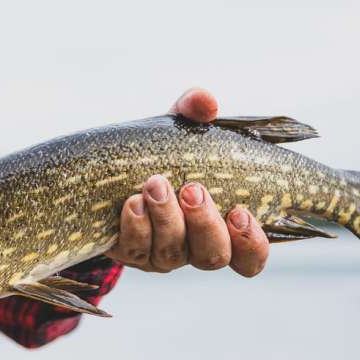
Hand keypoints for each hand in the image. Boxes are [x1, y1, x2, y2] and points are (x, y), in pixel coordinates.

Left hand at [104, 88, 269, 276]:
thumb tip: (206, 102)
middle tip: (192, 189)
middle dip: (204, 223)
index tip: (240, 212)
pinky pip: (136, 250)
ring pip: (172, 254)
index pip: (250, 257)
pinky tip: (132, 202)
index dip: (251, 243)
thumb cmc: (161, 152)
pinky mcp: (130, 252)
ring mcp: (162, 254)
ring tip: (155, 183)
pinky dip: (136, 226)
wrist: (108, 166)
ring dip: (166, 218)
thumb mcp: (180, 129)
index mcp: (222, 225)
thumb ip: (195, 112)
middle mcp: (195, 247)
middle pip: (213, 255)